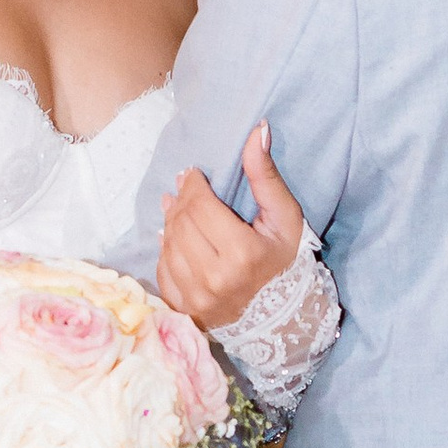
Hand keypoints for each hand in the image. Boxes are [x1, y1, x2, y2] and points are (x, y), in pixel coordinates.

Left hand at [158, 122, 305, 331]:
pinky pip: (162, 271)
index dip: (193, 185)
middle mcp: (214, 280)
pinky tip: (173, 238)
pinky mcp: (185, 310)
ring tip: (176, 208)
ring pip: (168, 245)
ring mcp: (197, 299)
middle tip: (183, 186)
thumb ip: (266, 175)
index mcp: (241, 255)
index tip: (193, 174)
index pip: (200, 207)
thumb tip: (257, 130)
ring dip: (170, 222)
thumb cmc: (284, 261)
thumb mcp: (284, 217)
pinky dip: (166, 250)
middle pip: (181, 224)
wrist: (281, 316)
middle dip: (181, 200)